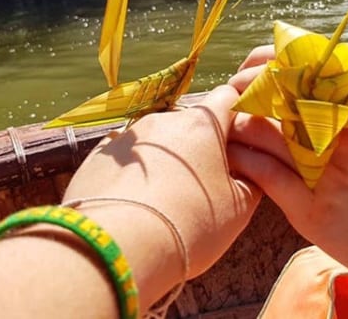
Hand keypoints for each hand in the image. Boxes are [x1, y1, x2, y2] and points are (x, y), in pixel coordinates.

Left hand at [63, 85, 261, 306]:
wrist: (118, 249)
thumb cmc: (190, 225)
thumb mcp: (239, 209)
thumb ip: (249, 180)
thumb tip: (249, 169)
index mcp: (203, 124)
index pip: (228, 98)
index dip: (237, 114)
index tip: (239, 140)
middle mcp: (164, 120)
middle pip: (190, 124)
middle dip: (198, 148)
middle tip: (202, 186)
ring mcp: (127, 136)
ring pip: (157, 143)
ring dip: (165, 163)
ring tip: (164, 204)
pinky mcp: (97, 157)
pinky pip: (126, 162)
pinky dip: (134, 177)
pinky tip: (136, 207)